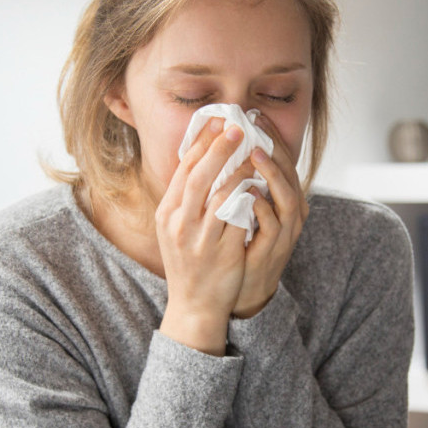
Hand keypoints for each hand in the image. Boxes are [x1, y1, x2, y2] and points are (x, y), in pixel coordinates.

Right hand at [156, 118, 253, 354]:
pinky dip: (249, 198)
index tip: (217, 122)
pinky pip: (238, 219)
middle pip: (199, 177)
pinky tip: (260, 185)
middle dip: (219, 149)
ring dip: (239, 171)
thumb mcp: (176, 229)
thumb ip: (186, 199)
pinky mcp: (223, 252)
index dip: (201, 143)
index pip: (183, 170)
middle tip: (238, 128)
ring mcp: (200, 239)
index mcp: (167, 214)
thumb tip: (201, 160)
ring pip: (220, 195)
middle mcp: (179, 224)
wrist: (194, 305)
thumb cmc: (189, 263)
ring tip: (253, 154)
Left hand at [233, 114, 308, 318]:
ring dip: (272, 175)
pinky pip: (273, 226)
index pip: (282, 161)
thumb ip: (239, 180)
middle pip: (291, 174)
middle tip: (256, 128)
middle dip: (275, 149)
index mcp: (283, 199)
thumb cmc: (239, 244)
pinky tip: (248, 193)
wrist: (240, 289)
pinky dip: (262, 208)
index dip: (271, 137)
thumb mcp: (242, 207)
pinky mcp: (273, 251)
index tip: (254, 115)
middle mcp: (290, 213)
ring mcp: (284, 233)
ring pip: (288, 199)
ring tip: (255, 155)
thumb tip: (222, 146)